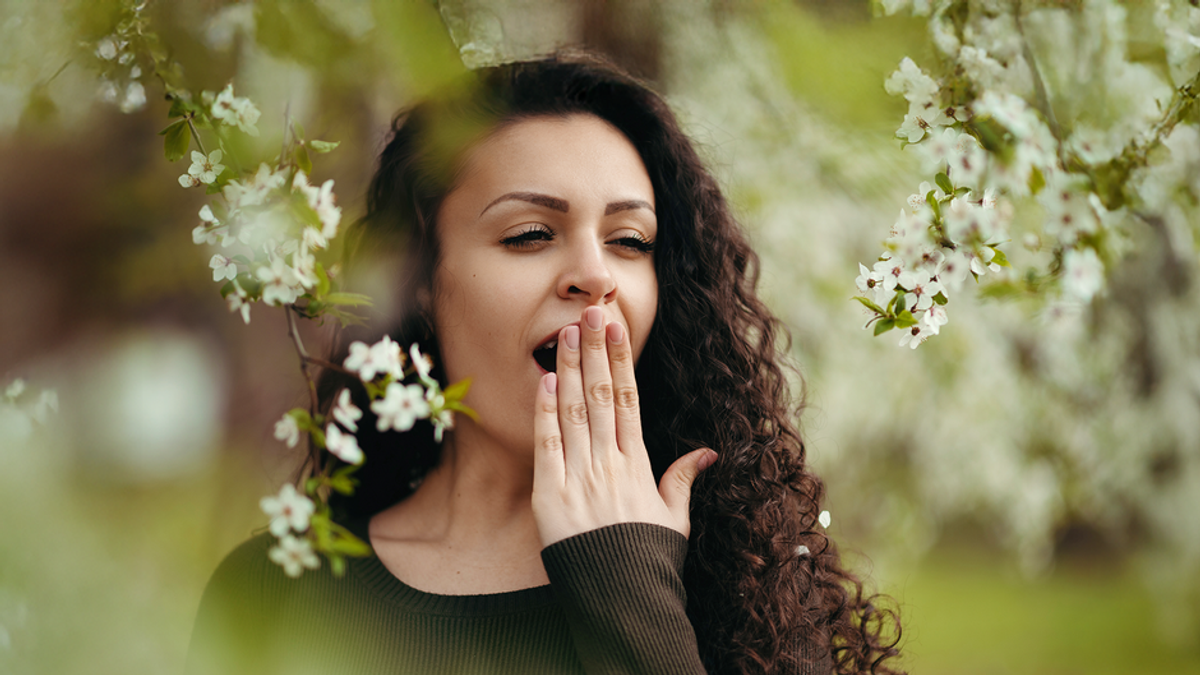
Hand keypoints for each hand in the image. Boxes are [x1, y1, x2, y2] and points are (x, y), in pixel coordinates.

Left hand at [532, 305, 716, 546]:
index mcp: (638, 465)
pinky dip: (545, 412)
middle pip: (602, 395)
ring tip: (564, 332)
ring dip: (569, 368)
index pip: (629, 400)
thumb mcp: (674, 520)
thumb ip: (683, 481)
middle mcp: (609, 464)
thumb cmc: (647, 560)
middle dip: (594, 350)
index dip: (622, 361)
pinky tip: (545, 381)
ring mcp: (579, 477)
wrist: (622, 600)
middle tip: (589, 312)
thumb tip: (708, 454)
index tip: (617, 329)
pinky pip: (547, 445)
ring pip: (575, 411)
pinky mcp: (550, 495)